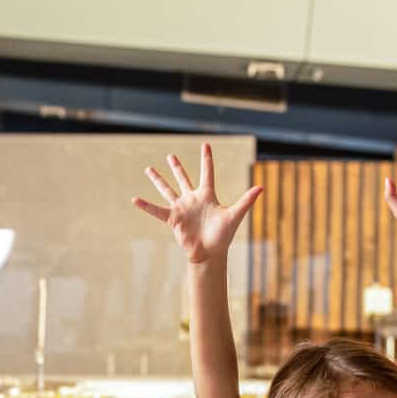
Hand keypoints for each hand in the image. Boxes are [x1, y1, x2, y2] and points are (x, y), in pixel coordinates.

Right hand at [133, 143, 262, 265]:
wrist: (210, 254)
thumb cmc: (223, 236)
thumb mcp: (235, 215)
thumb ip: (246, 200)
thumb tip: (261, 187)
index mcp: (208, 196)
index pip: (207, 172)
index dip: (207, 158)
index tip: (206, 144)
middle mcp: (193, 199)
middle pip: (183, 179)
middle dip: (177, 167)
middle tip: (171, 156)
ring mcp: (182, 208)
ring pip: (168, 190)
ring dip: (158, 180)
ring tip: (149, 169)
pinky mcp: (173, 219)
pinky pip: (157, 210)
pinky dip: (146, 206)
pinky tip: (135, 199)